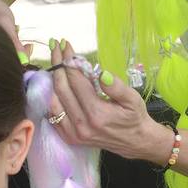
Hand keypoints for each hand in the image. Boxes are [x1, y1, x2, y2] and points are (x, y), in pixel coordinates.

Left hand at [48, 39, 169, 162]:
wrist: (135, 142)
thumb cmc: (134, 117)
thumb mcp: (133, 99)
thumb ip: (117, 86)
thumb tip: (102, 73)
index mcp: (97, 113)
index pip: (76, 81)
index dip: (69, 60)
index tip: (65, 45)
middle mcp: (81, 124)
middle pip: (62, 89)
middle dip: (58, 65)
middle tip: (56, 47)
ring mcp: (73, 133)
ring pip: (54, 101)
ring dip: (53, 80)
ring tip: (56, 64)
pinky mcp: (70, 138)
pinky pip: (53, 115)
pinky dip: (52, 98)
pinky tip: (56, 85)